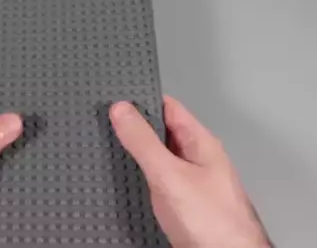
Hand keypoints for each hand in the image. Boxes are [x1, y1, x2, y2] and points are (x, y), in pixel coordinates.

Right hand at [109, 96, 270, 247]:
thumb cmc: (212, 221)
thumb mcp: (169, 174)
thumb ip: (144, 141)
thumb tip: (122, 109)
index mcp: (200, 143)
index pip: (169, 107)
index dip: (143, 99)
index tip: (115, 96)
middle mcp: (197, 159)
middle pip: (162, 132)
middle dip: (136, 126)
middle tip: (104, 121)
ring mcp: (190, 182)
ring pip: (159, 157)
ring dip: (137, 152)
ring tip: (108, 145)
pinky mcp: (182, 204)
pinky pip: (158, 180)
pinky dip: (140, 175)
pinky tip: (126, 179)